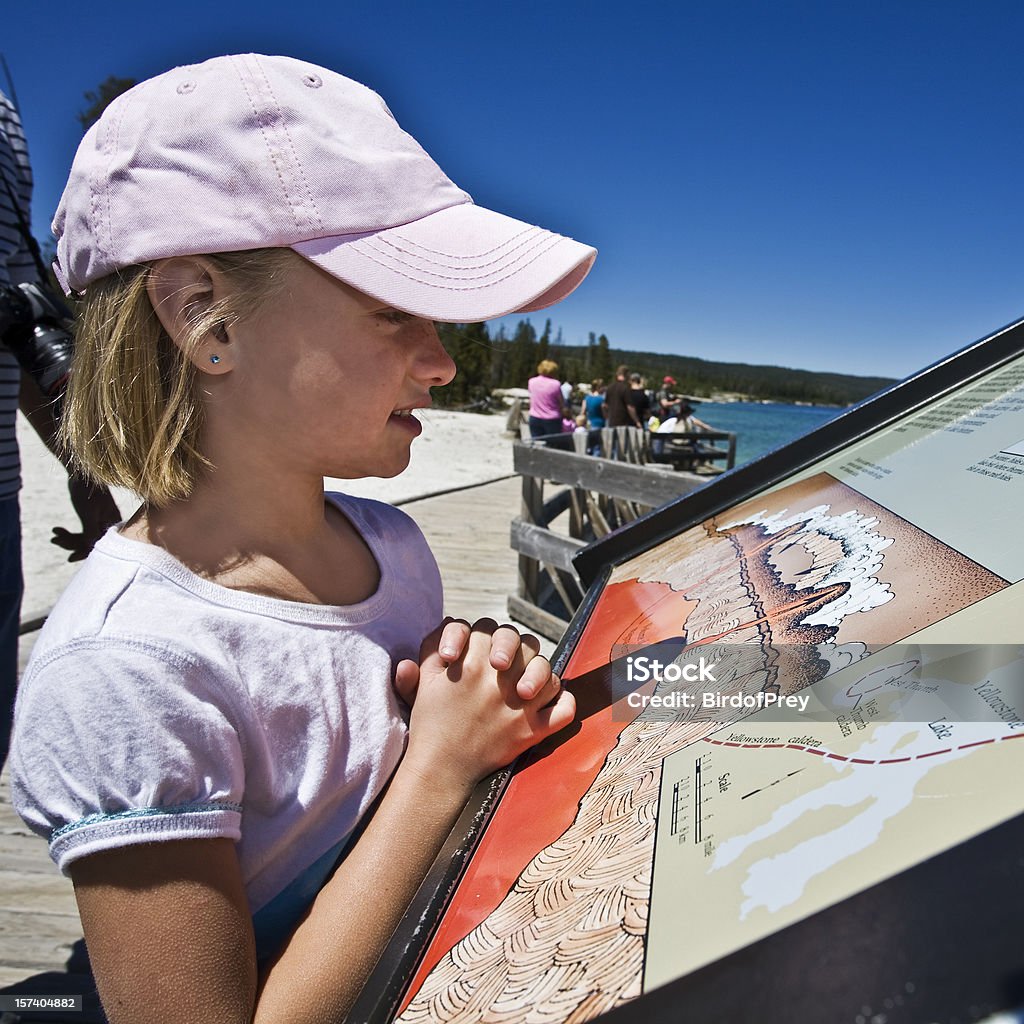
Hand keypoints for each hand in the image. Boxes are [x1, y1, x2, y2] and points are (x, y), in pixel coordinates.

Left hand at [50, 475, 120, 561]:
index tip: (70, 558)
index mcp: (112, 522)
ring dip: (68, 538)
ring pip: (85, 538)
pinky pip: (81, 531)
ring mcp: (100, 521)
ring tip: (53, 536)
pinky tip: (56, 529)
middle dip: (72, 544)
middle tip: (54, 541)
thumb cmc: (87, 490)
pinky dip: (68, 533)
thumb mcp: (88, 512)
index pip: (100, 543)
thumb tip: (91, 548)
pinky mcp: (91, 518)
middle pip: (92, 542)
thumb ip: (91, 531)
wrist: (82, 472)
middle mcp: (108, 523)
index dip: (85, 552)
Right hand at [396, 618, 574, 787]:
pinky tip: (550, 700)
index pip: (489, 629)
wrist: (440, 768)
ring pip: (547, 673)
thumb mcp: (424, 680)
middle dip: (515, 648)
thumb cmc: (431, 722)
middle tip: (503, 663)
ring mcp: (520, 706)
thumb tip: (452, 623)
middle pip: (524, 644)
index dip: (484, 635)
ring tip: (525, 682)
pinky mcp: (532, 731)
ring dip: (540, 672)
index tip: (476, 651)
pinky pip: (562, 711)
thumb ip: (432, 647)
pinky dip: (564, 703)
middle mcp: (498, 681)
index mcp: (470, 664)